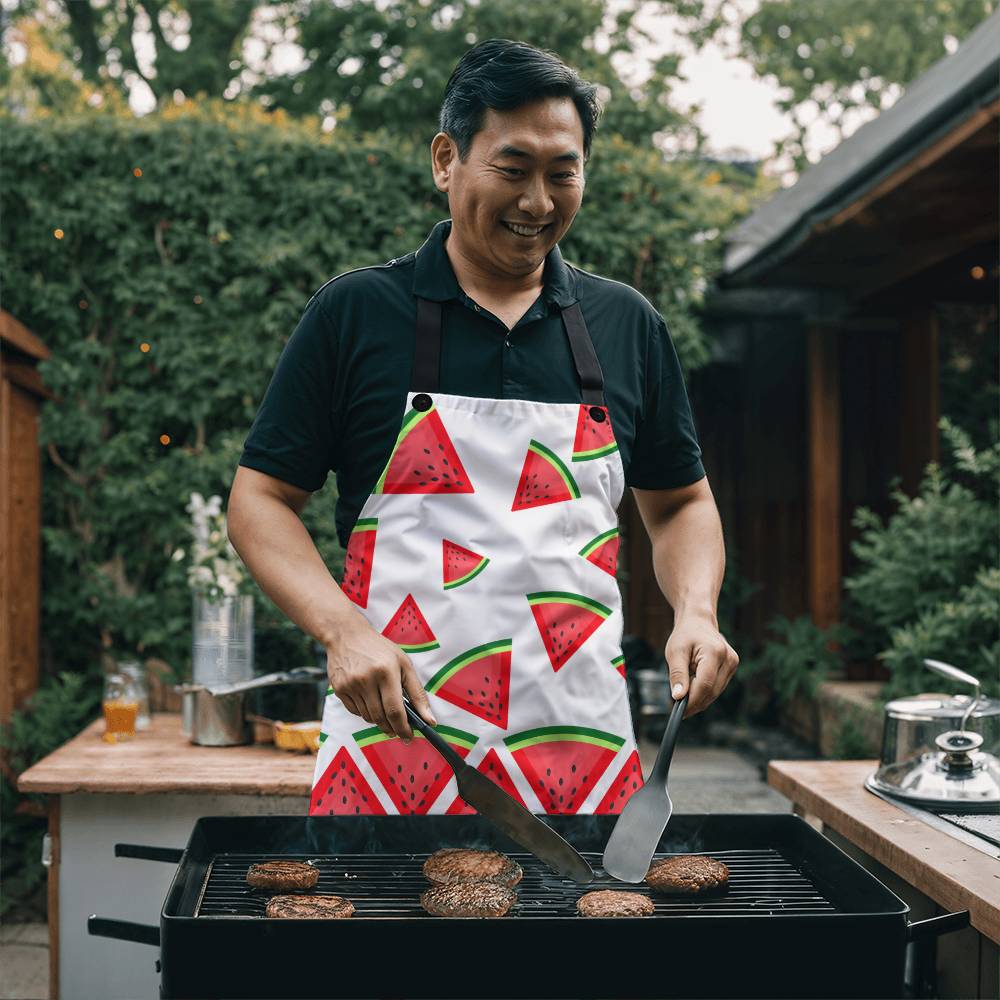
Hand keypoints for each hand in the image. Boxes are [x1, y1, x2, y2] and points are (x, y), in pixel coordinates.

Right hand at [326, 622, 436, 740]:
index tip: (409, 737)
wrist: (347, 635)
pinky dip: (365, 712)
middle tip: (398, 730)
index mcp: (386, 671)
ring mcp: (350, 685)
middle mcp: (366, 679)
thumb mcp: (404, 664)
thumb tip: (430, 720)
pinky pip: (356, 712)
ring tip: (384, 709)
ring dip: (379, 720)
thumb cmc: (380, 649)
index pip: (395, 710)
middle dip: (392, 728)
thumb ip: (417, 693)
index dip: (403, 728)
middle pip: (381, 717)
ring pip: (368, 717)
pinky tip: (369, 700)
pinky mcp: (339, 689)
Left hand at [664, 614, 738, 719]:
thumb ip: (677, 674)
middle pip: (712, 691)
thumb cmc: (685, 635)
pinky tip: (693, 684)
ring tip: (683, 689)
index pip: (705, 685)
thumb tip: (678, 697)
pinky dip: (704, 691)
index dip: (692, 701)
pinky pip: (717, 687)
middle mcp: (729, 659)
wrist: (698, 622)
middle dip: (694, 702)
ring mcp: (733, 664)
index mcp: (715, 652)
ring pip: (715, 692)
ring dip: (699, 696)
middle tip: (676, 706)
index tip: (679, 711)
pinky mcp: (732, 668)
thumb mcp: (675, 652)